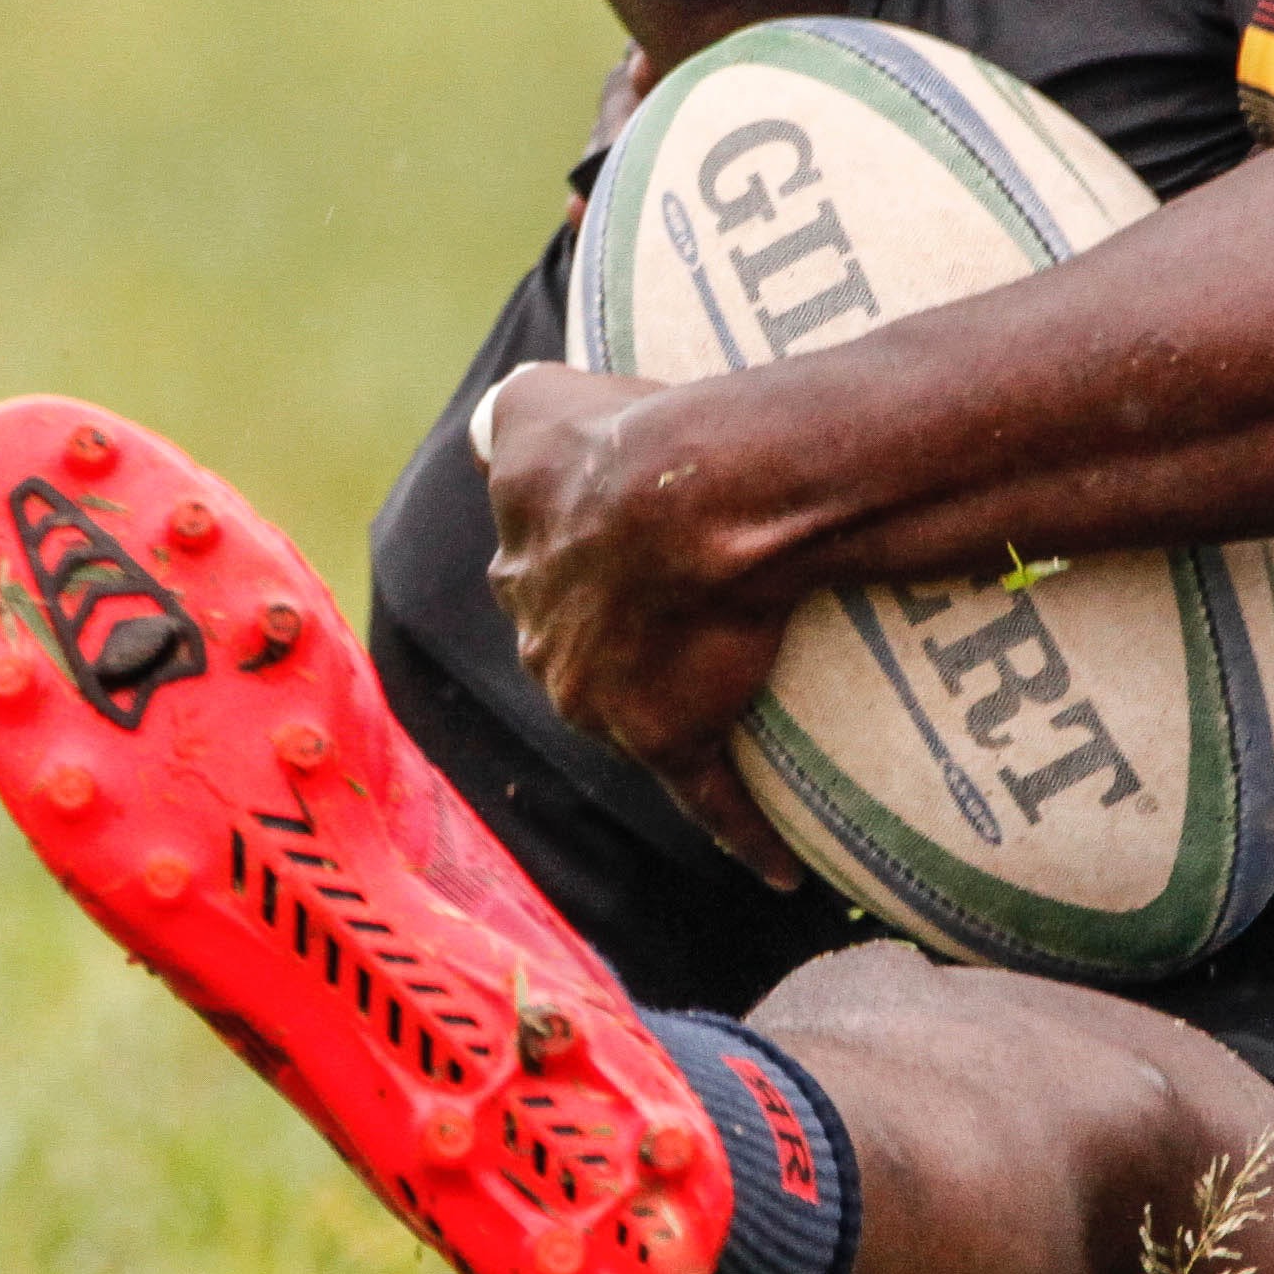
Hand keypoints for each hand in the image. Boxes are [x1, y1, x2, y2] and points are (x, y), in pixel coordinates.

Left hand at [476, 365, 805, 884]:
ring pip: (634, 724)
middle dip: (609, 652)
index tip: (618, 568)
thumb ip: (513, 414)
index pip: (537, 584)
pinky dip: (750, 837)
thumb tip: (495, 428)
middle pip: (576, 657)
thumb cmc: (620, 435)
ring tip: (721, 718)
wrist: (686, 494)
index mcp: (521, 570)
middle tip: (675, 632)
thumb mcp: (534, 403)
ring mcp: (607, 701)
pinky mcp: (673, 739)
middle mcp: (547, 644)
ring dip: (666, 727)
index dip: (577, 573)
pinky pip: (717, 803)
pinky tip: (778, 870)